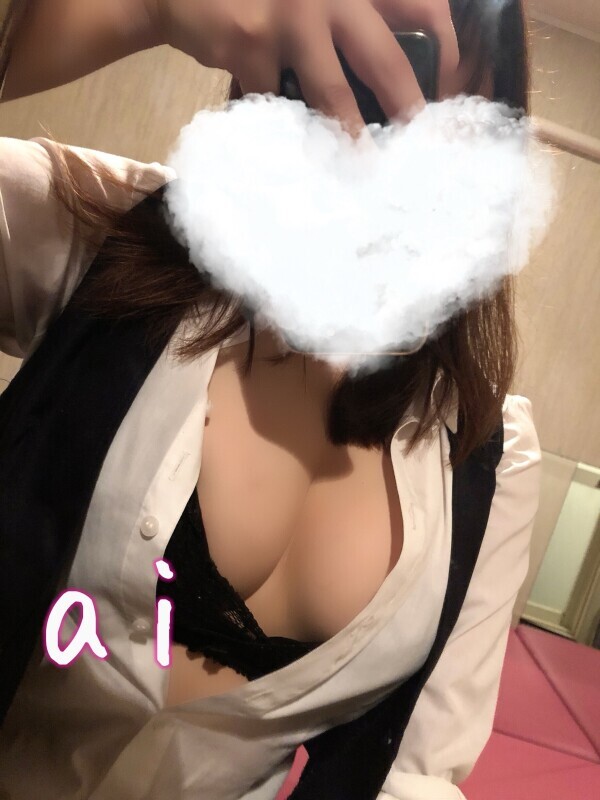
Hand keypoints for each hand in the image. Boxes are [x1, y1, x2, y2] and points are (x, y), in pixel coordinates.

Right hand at [149, 0, 459, 131]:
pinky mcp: (250, 44)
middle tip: (418, 146)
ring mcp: (290, 16)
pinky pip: (276, 101)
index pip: (423, 7)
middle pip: (386, 57)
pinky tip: (289, 147)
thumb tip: (394, 80)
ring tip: (361, 167)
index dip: (446, 49)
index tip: (444, 95)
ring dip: (349, 135)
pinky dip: (285, 129)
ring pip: (331, 91)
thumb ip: (348, 21)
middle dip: (406, 108)